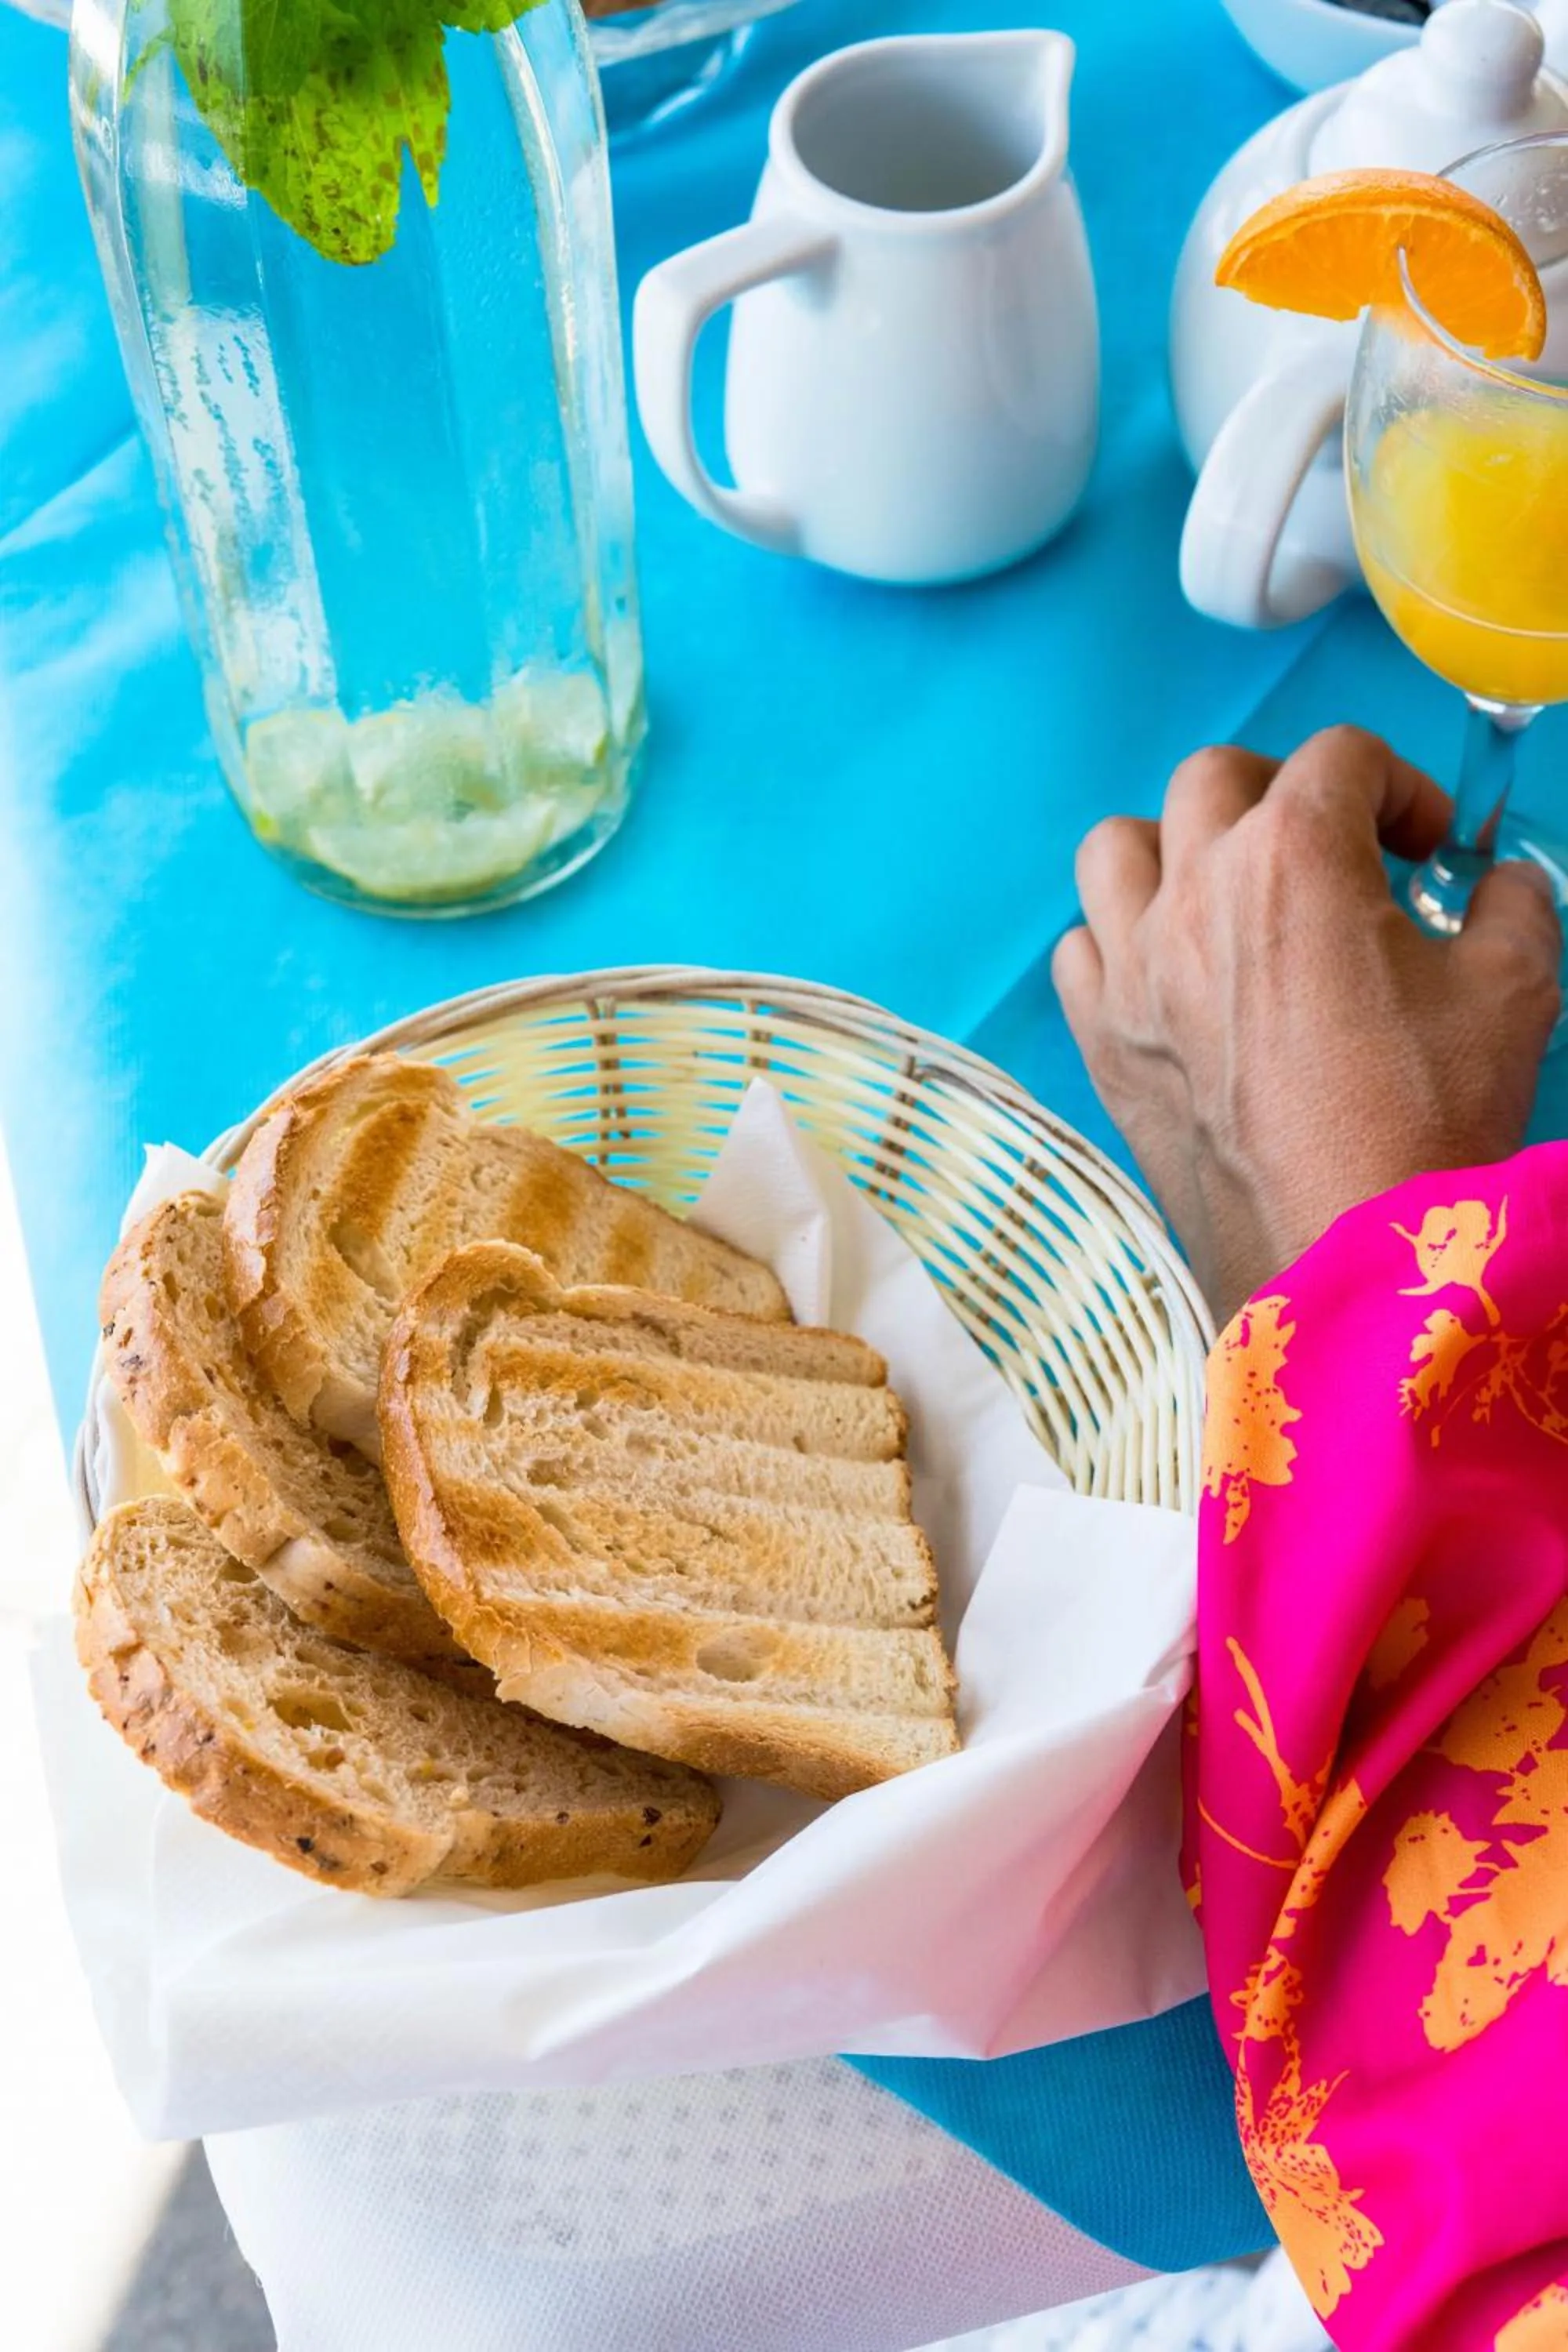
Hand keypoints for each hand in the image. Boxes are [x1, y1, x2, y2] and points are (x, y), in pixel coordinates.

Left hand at [1051, 727, 1561, 1325]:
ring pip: (1115, 849)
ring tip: (1230, 894)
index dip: (1398, 784)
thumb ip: (1511, 905)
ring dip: (1174, 849)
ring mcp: (1133, 970)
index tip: (1428, 844)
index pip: (1339, 756)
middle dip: (1281, 791)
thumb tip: (1499, 883)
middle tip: (1332, 849)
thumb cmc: (1426, 1119)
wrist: (1344, 1253)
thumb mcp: (1515, 989)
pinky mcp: (1104, 1042)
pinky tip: (1173, 975)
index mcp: (1293, 857)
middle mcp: (1193, 894)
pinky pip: (1079, 951)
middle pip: (1214, 778)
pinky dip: (1118, 942)